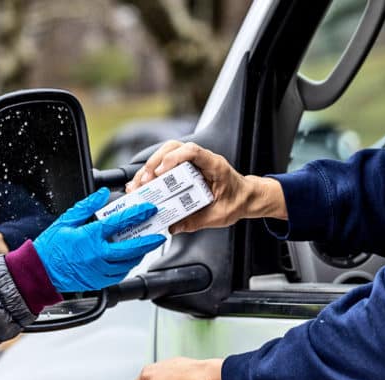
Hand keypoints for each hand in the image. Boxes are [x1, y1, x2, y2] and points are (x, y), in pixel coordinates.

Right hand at [33, 188, 165, 291]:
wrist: (40, 272)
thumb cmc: (50, 247)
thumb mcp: (66, 221)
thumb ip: (86, 207)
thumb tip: (101, 194)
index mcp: (89, 238)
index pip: (119, 223)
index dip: (137, 214)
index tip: (148, 209)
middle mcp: (97, 256)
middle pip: (131, 248)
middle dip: (148, 241)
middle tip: (159, 234)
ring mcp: (98, 271)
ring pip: (127, 264)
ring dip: (139, 254)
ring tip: (145, 246)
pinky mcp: (98, 281)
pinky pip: (119, 275)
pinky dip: (127, 266)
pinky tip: (129, 259)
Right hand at [126, 141, 286, 232]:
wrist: (245, 197)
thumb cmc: (236, 201)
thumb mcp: (218, 216)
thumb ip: (196, 221)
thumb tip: (173, 227)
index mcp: (214, 165)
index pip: (193, 151)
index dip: (174, 158)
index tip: (162, 172)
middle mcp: (202, 159)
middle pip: (173, 147)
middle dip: (154, 162)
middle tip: (144, 181)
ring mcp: (192, 162)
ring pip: (166, 153)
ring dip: (150, 167)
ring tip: (138, 184)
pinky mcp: (185, 168)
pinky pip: (166, 164)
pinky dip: (153, 173)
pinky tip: (142, 185)